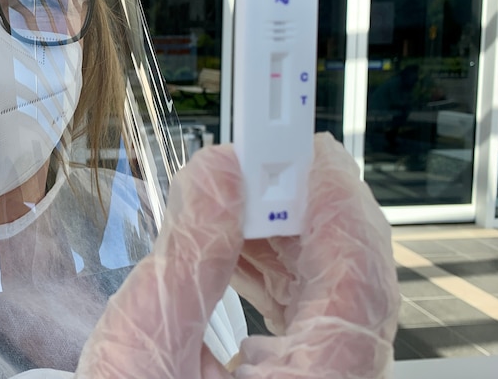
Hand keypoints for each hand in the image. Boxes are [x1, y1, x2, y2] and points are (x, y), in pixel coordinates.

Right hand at [75, 133, 398, 378]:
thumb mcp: (141, 351)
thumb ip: (188, 255)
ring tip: (237, 199)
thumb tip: (220, 174)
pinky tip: (238, 247)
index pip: (356, 277)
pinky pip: (309, 317)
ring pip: (332, 295)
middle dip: (307, 210)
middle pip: (351, 280)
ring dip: (290, 236)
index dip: (336, 199)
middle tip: (261, 161)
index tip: (304, 146)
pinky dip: (278, 271)